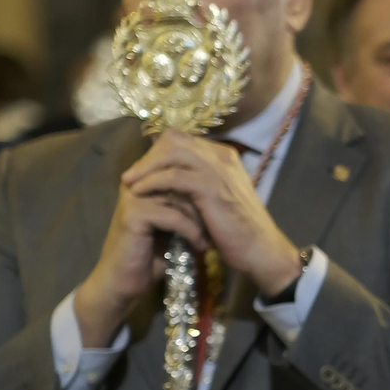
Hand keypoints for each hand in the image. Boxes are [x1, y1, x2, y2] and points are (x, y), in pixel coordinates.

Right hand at [75, 178, 209, 347]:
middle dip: (205, 203)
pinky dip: (192, 232)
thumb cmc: (149, 255)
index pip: (180, 169)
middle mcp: (137, 183)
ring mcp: (133, 197)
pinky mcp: (133, 215)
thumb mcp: (172, 226)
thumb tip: (215, 193)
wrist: (122, 282)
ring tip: (212, 238)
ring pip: (181, 199)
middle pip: (182, 181)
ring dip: (202, 220)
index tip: (222, 210)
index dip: (203, 188)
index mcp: (145, 181)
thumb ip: (184, 206)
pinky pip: (173, 216)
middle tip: (221, 224)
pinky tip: (201, 246)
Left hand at [123, 131, 302, 296]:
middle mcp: (222, 157)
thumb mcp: (216, 199)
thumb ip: (197, 184)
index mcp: (224, 157)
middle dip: (148, 156)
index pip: (182, 140)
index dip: (157, 152)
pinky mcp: (212, 187)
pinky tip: (139, 193)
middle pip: (174, 140)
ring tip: (129, 183)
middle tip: (131, 176)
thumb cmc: (238, 230)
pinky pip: (174, 176)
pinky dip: (152, 182)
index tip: (141, 171)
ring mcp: (219, 170)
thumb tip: (167, 179)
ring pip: (172, 152)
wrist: (260, 250)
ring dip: (146, 166)